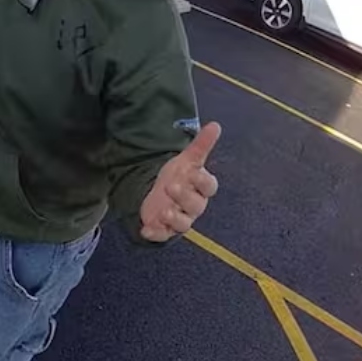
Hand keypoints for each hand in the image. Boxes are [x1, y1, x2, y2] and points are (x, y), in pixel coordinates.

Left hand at [139, 122, 220, 241]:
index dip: (202, 181)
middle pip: (196, 205)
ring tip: (163, 211)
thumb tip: (215, 125)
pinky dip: (155, 234)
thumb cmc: (178, 177)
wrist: (159, 193)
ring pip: (183, 224)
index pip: (208, 186)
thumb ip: (201, 145)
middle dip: (184, 197)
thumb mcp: (186, 160)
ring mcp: (179, 218)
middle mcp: (193, 205)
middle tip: (170, 187)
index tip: (192, 173)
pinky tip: (146, 229)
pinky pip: (163, 235)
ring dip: (174, 219)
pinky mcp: (165, 229)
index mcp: (200, 188)